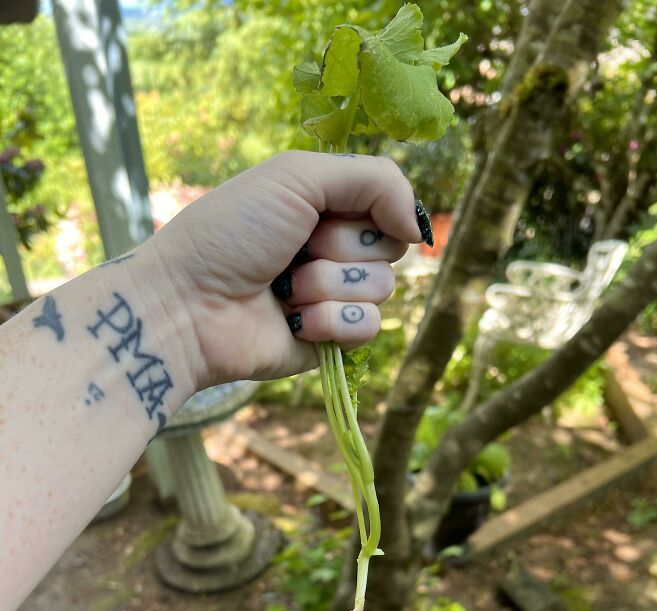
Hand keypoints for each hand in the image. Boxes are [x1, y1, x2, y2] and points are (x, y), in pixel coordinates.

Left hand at [148, 150, 428, 386]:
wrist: (188, 304)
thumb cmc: (230, 233)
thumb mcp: (297, 176)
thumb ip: (374, 180)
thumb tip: (419, 229)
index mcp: (325, 207)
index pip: (388, 205)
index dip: (370, 210)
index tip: (326, 212)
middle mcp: (333, 250)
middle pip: (390, 248)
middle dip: (341, 248)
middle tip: (294, 251)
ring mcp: (332, 297)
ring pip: (381, 289)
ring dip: (327, 285)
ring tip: (284, 289)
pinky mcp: (329, 340)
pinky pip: (367, 327)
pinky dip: (330, 321)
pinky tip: (293, 321)